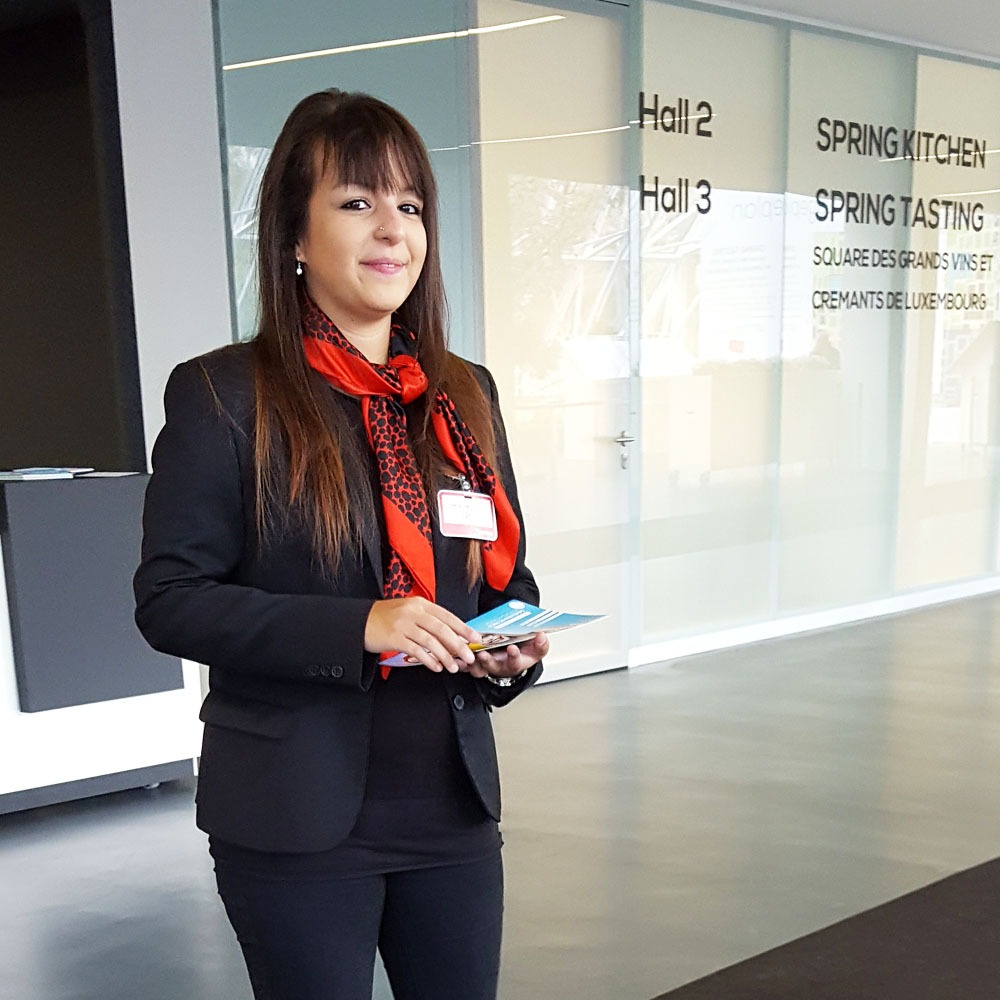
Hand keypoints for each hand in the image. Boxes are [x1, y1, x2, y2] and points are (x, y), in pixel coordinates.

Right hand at [365, 597, 481, 672]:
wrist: (360, 622)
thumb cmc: (386, 618)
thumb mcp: (408, 611)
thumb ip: (428, 619)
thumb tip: (452, 634)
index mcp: (420, 604)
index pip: (447, 616)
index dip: (463, 628)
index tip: (475, 638)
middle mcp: (413, 612)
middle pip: (442, 629)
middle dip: (458, 645)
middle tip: (468, 656)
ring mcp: (403, 624)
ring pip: (431, 641)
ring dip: (445, 656)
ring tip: (452, 667)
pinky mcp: (394, 638)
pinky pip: (416, 650)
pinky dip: (428, 660)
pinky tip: (435, 667)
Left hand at [466, 631, 548, 679]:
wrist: (513, 655)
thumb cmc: (524, 652)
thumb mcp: (536, 649)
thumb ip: (541, 644)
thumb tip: (542, 636)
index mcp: (515, 663)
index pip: (515, 662)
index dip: (514, 656)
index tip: (512, 648)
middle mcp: (499, 667)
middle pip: (493, 667)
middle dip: (487, 661)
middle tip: (483, 654)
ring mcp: (486, 666)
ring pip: (477, 668)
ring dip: (470, 662)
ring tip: (466, 654)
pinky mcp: (474, 663)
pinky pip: (465, 665)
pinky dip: (459, 661)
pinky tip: (455, 655)